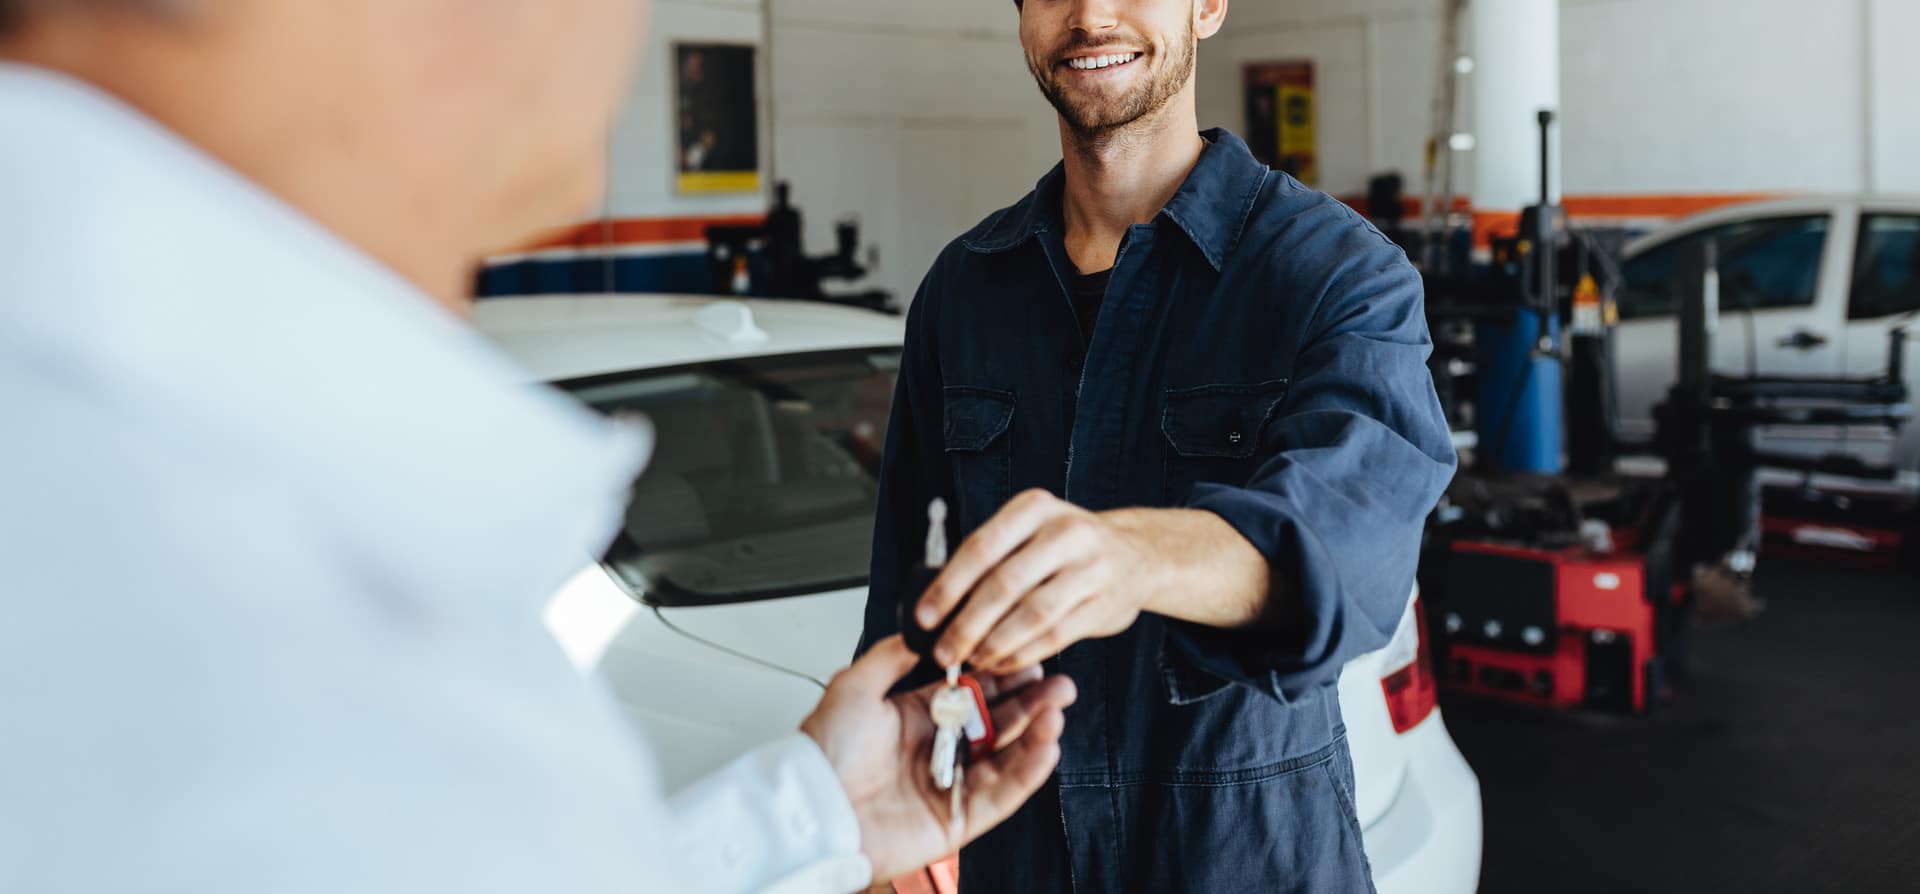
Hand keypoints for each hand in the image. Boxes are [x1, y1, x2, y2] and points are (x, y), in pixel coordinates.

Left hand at [800, 635, 1076, 885]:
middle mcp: (937, 750)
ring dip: (1036, 732)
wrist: (812, 807)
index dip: (1004, 678)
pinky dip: (1028, 772)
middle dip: (1031, 702)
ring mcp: (950, 785)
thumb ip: (892, 655)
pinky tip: (1047, 746)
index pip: (973, 694)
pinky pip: (1003, 795)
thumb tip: (922, 628)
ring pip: (1007, 758)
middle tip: (1059, 683)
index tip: (1029, 659)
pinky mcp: (958, 820)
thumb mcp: (855, 685)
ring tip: (1057, 709)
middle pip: (998, 724)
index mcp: (915, 719)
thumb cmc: (824, 753)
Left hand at [916, 489, 1157, 674]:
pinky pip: (1056, 636)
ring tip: (971, 661)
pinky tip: (1002, 663)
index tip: (924, 618)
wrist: (1137, 555)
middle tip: (943, 653)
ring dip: (994, 644)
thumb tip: (936, 603)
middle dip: (966, 625)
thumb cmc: (1066, 547)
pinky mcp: (1104, 603)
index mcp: (1034, 508)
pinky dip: (1023, 654)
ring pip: (1031, 614)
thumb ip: (990, 558)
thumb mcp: (1030, 530)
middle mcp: (1065, 532)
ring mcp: (1090, 567)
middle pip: (1004, 584)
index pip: (980, 548)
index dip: (948, 586)